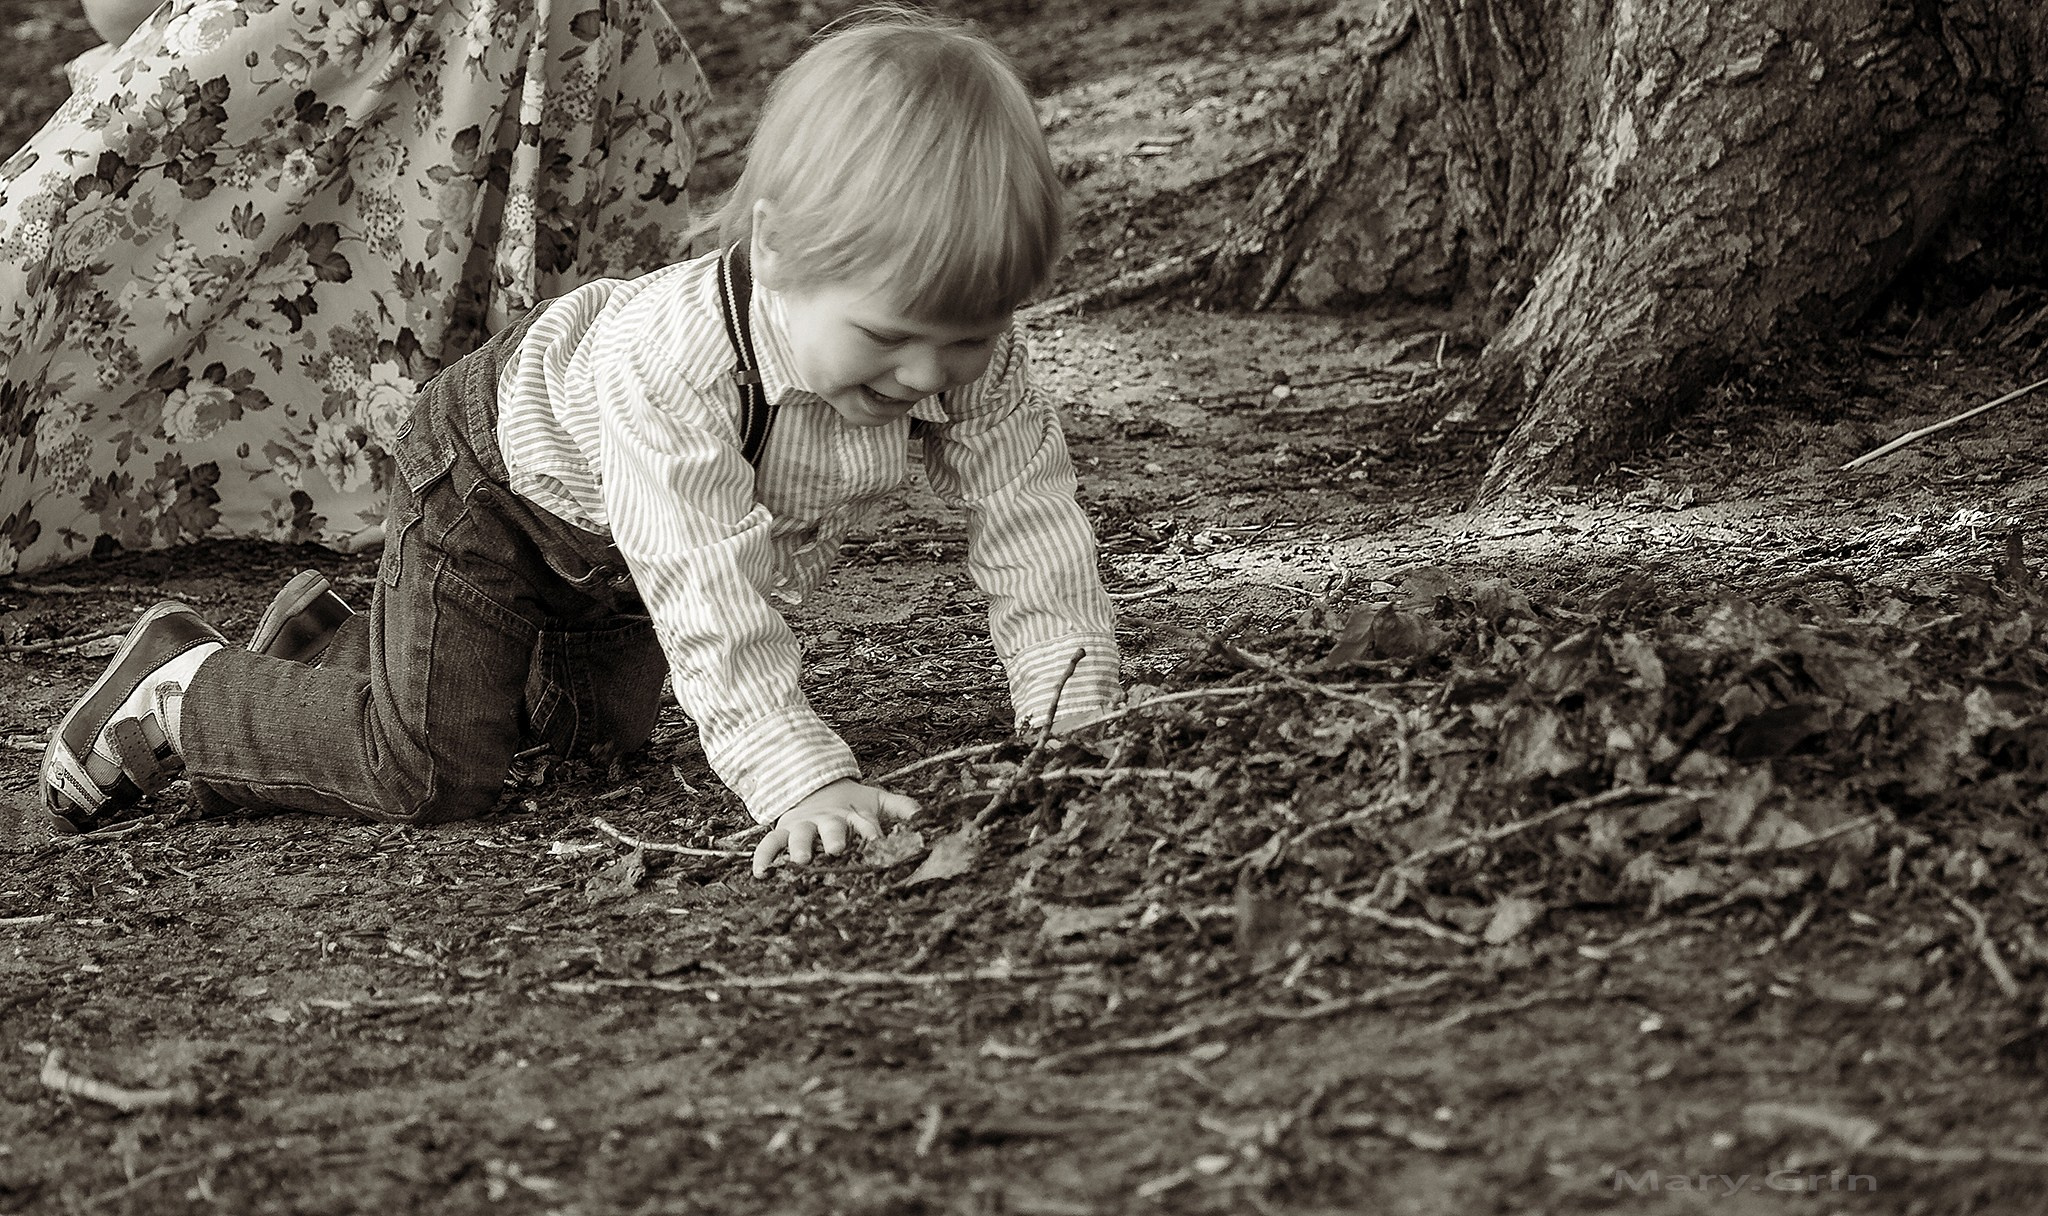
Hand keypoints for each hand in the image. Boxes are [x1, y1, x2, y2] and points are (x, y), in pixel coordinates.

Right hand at [753, 779, 918, 876]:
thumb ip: (902, 808)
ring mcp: (805, 825)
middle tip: (837, 849)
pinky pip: (770, 844)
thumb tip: (925, 817)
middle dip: (835, 837)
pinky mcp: (784, 831)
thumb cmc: (854, 805)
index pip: (865, 823)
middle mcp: (829, 820)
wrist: (817, 789)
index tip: (879, 843)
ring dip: (800, 847)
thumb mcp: (879, 801)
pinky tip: (760, 874)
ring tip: (801, 861)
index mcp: (854, 814)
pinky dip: (764, 857)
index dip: (872, 832)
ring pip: (800, 835)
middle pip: (832, 828)